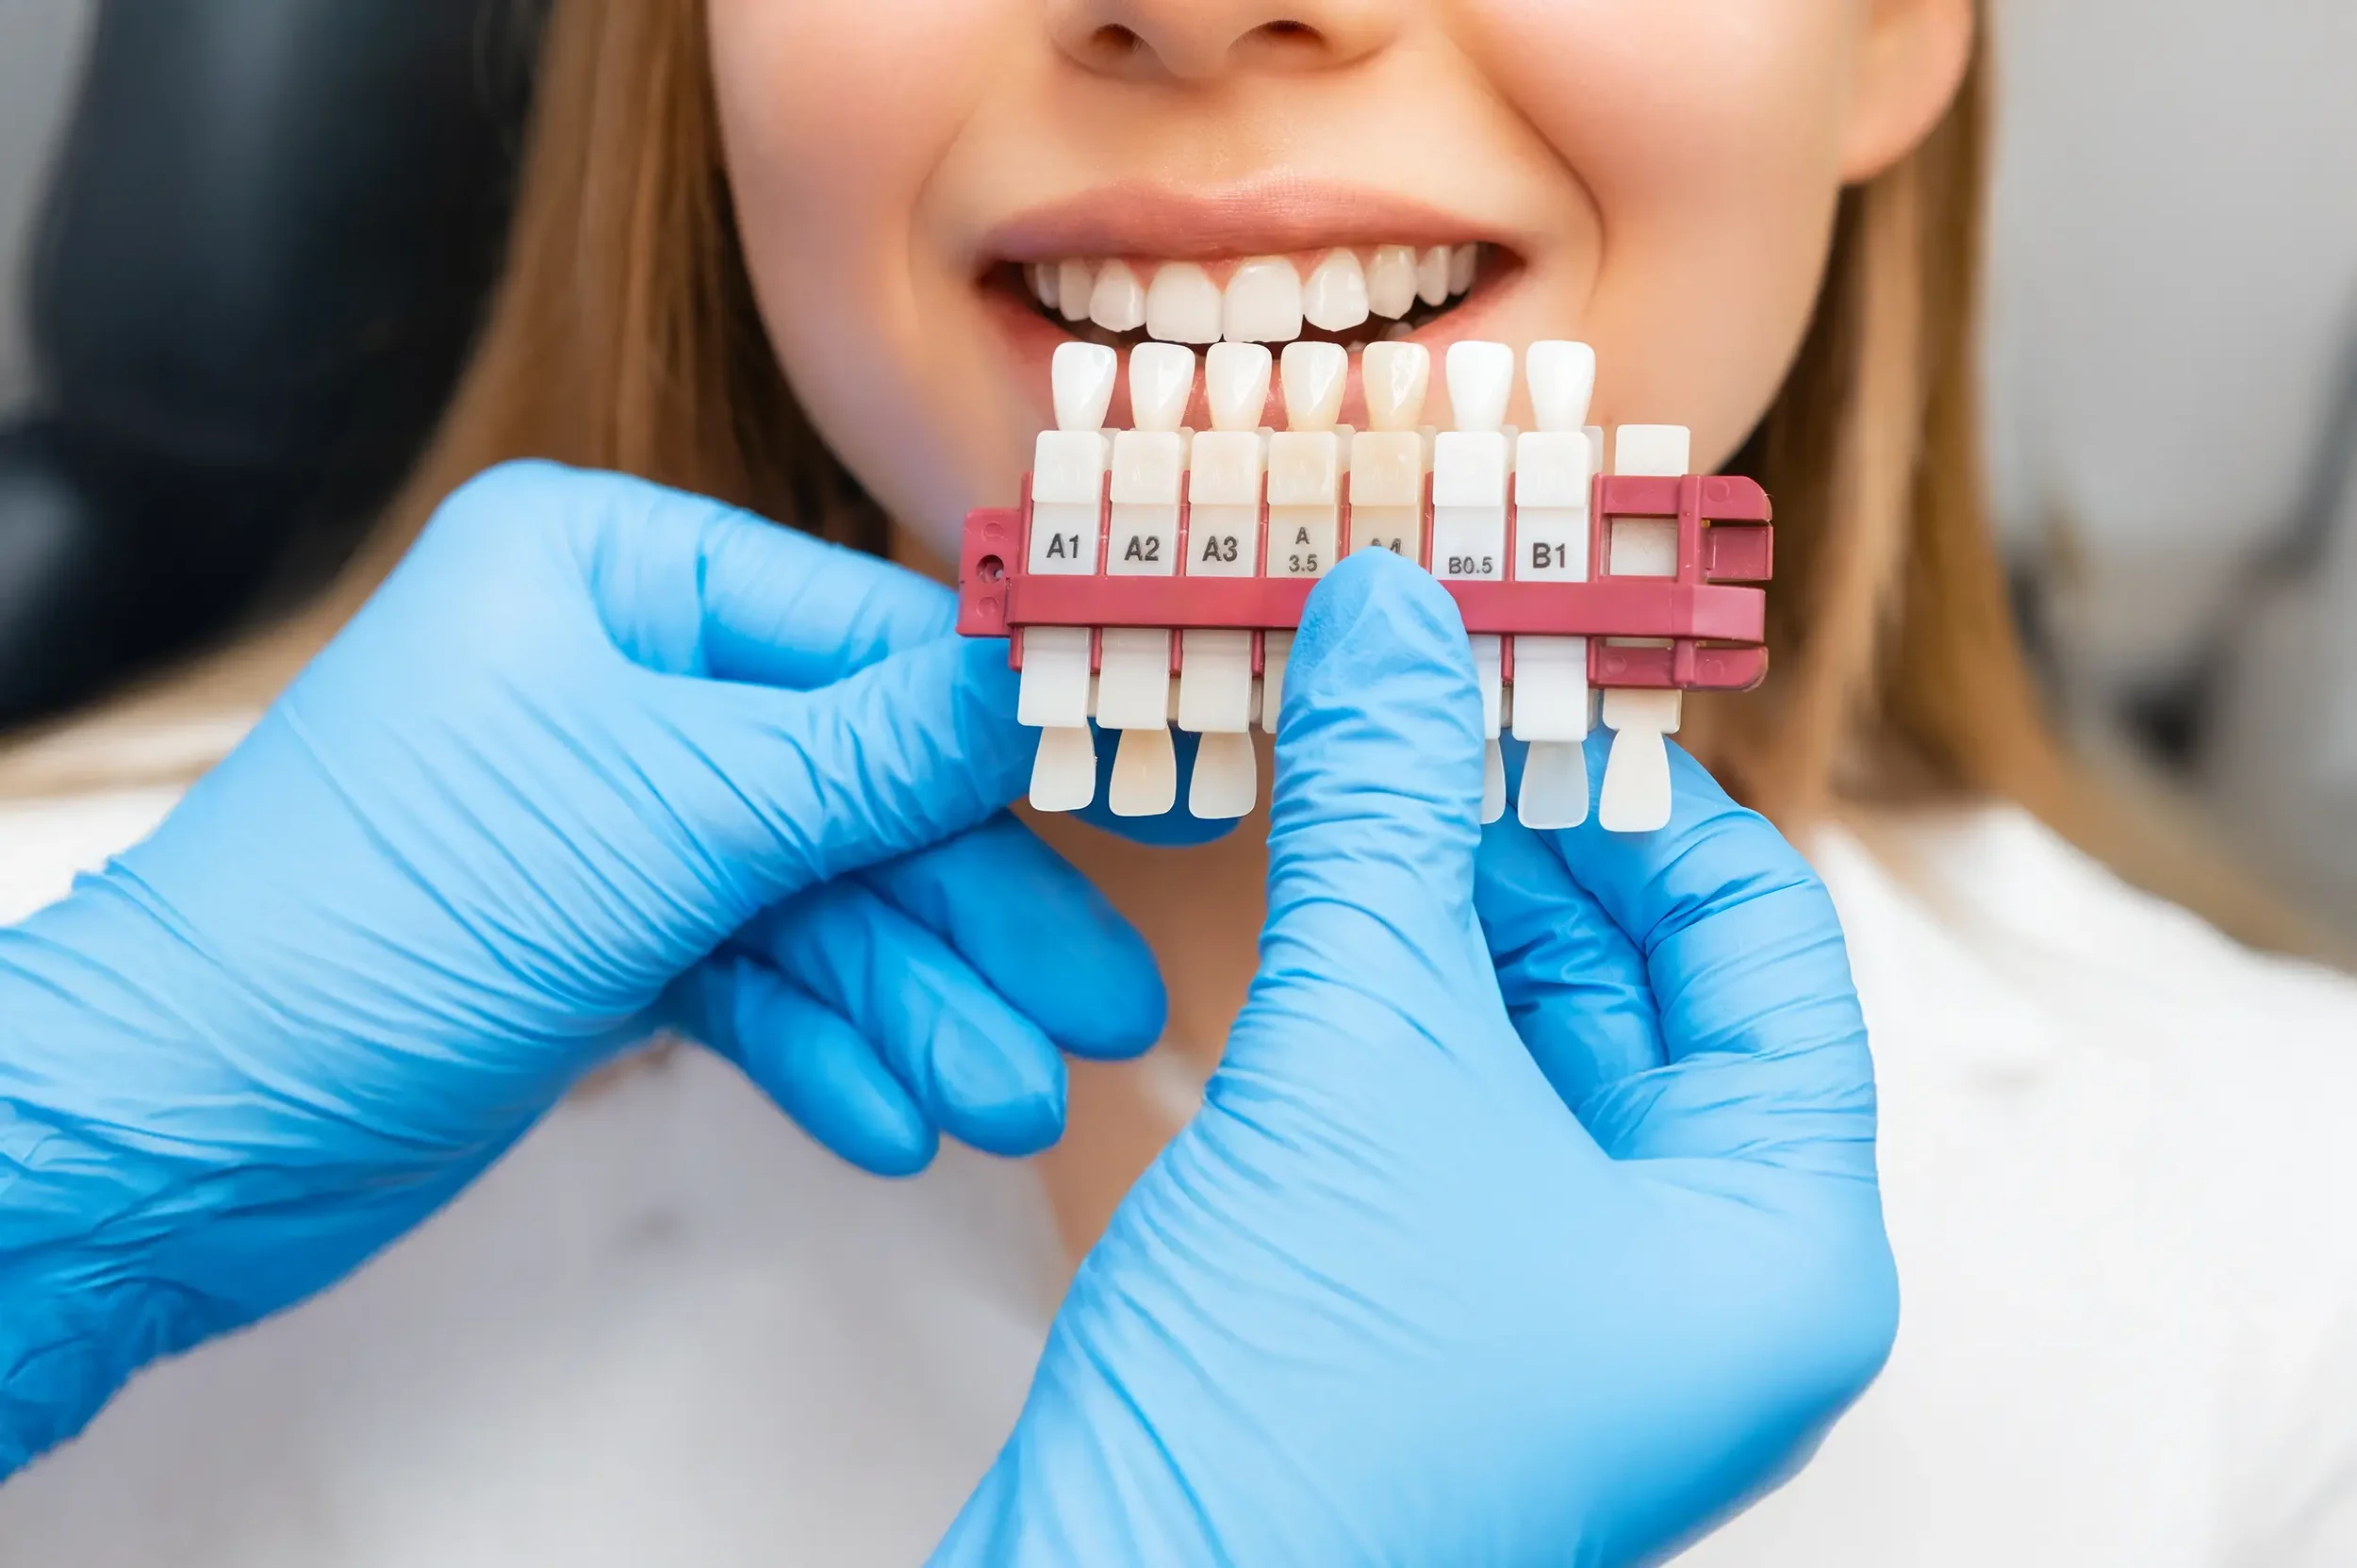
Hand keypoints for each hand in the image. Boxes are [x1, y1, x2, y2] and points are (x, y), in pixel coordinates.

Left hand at [0, 461, 1160, 1468]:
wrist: (183, 1135)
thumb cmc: (372, 924)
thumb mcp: (665, 817)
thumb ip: (872, 755)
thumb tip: (1043, 677)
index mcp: (611, 567)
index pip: (869, 636)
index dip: (1006, 732)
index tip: (1144, 792)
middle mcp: (617, 672)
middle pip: (860, 787)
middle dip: (973, 913)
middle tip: (1100, 1007)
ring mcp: (611, 811)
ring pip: (818, 899)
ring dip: (917, 1003)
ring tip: (1009, 1100)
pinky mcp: (602, 932)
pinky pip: (754, 973)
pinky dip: (824, 1043)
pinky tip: (893, 1119)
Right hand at [936, 551, 1896, 1565]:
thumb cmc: (1303, 1401)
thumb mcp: (1358, 1055)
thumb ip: (1386, 814)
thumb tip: (1391, 607)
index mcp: (1781, 1248)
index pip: (1763, 943)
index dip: (1639, 792)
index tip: (1516, 684)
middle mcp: (1708, 1296)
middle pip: (1652, 993)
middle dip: (1525, 842)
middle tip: (1411, 710)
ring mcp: (1582, 1328)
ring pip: (1542, 1057)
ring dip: (1446, 917)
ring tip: (1352, 789)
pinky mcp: (1459, 1338)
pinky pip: (1461, 1129)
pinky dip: (1396, 1013)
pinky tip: (1317, 922)